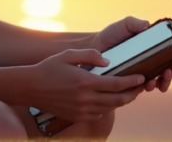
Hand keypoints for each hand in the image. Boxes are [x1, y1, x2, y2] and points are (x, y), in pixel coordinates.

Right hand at [25, 49, 146, 121]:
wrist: (30, 87)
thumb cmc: (49, 68)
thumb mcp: (69, 54)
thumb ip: (90, 54)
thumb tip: (108, 61)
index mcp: (85, 81)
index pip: (116, 83)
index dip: (132, 81)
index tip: (141, 77)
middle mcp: (85, 98)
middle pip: (117, 100)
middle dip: (132, 94)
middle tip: (139, 87)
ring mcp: (81, 110)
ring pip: (110, 108)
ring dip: (121, 101)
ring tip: (128, 94)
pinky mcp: (77, 116)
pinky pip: (98, 114)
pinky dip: (107, 108)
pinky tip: (109, 100)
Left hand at [91, 17, 171, 94]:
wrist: (94, 50)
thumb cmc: (111, 35)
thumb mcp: (123, 26)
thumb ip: (134, 23)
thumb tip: (146, 25)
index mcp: (154, 44)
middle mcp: (153, 57)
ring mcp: (146, 69)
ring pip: (164, 77)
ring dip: (169, 78)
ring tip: (165, 76)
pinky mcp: (137, 80)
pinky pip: (149, 85)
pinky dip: (153, 86)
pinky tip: (150, 84)